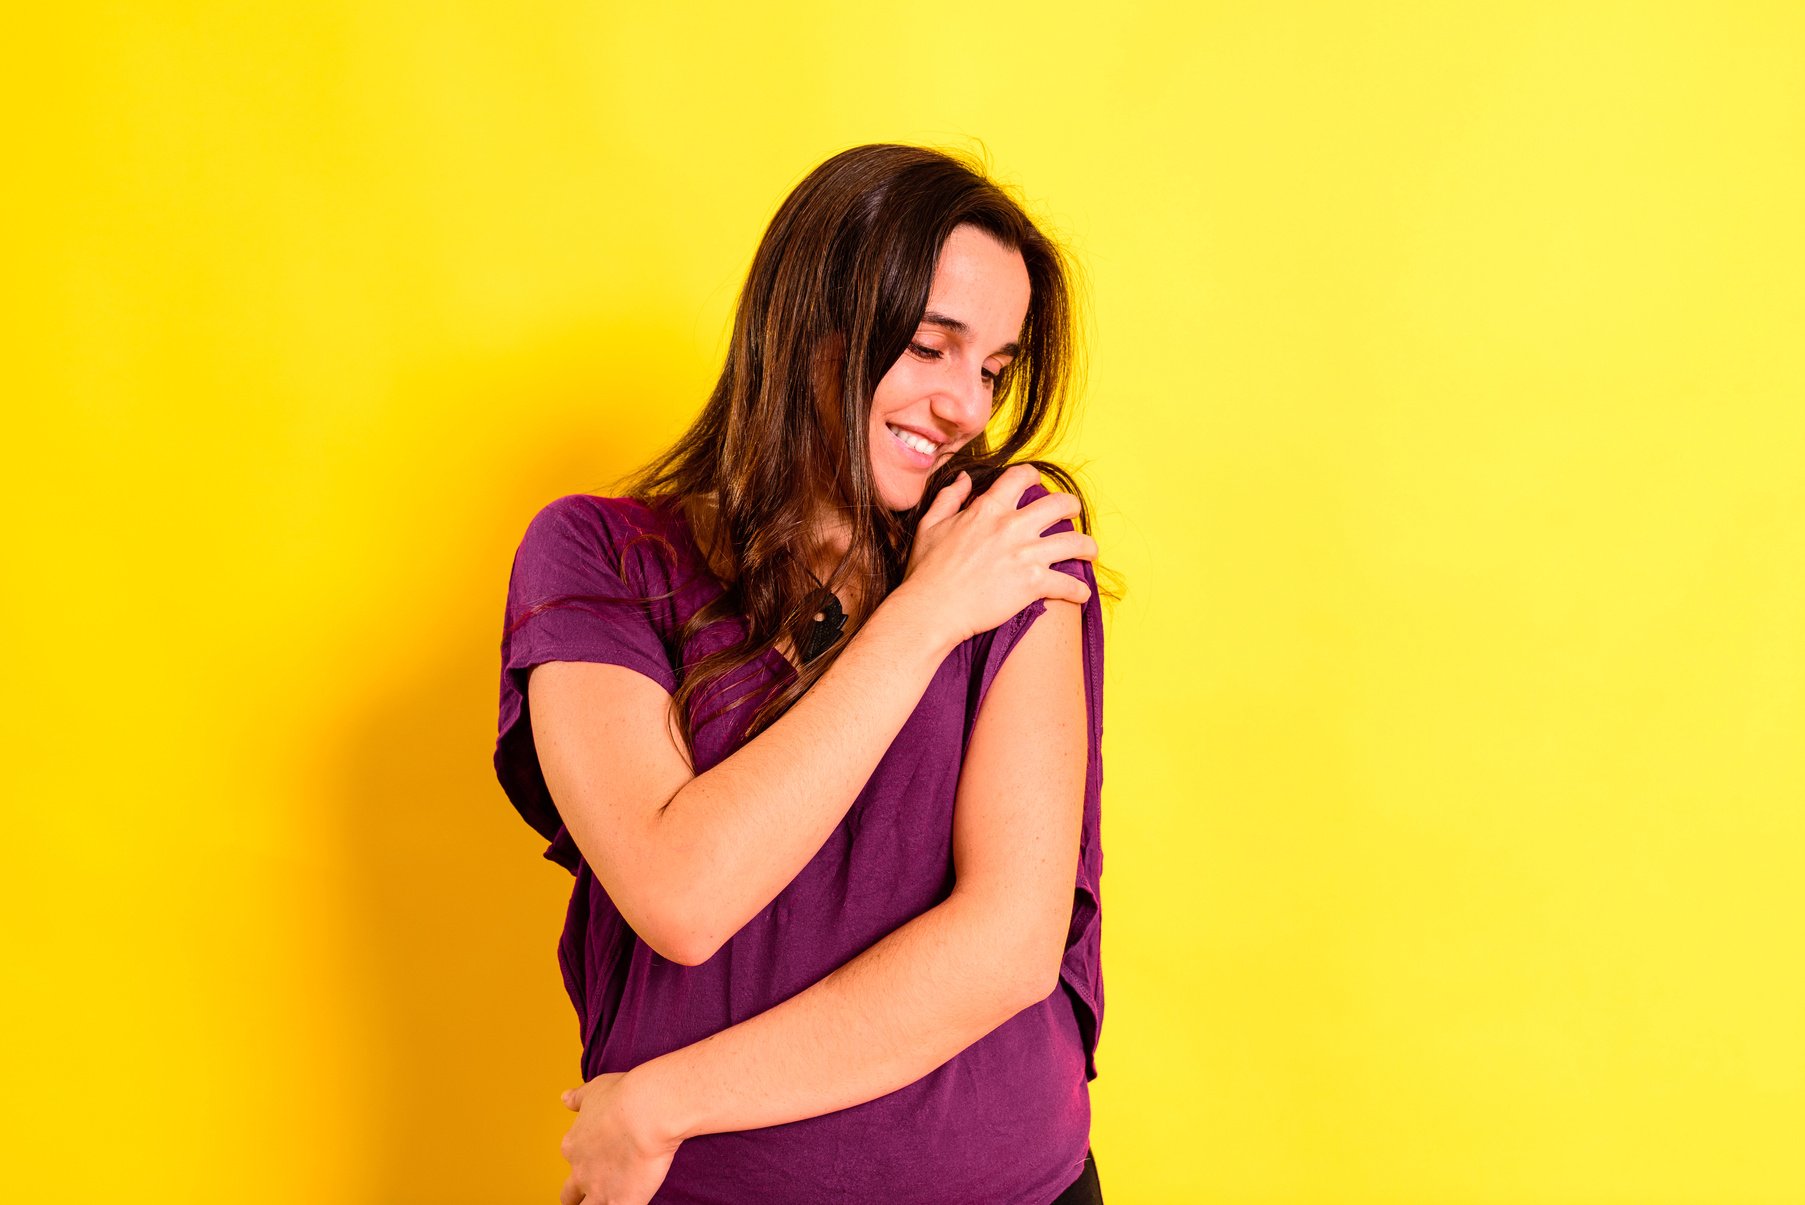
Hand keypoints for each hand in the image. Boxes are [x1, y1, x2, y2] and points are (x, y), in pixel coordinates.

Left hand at [557, 1071, 681, 1204]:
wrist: (647, 1111)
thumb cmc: (624, 1095)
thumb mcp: (595, 1090)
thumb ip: (578, 1098)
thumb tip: (565, 1098)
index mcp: (573, 1145)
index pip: (572, 1160)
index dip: (586, 1161)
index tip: (603, 1156)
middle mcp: (580, 1171)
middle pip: (569, 1196)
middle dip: (578, 1196)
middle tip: (597, 1190)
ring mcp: (598, 1190)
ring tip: (611, 1201)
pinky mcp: (619, 1204)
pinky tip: (631, 1202)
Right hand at [899, 462, 1097, 646]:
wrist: (931, 609)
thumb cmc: (926, 571)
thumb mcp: (929, 525)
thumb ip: (949, 497)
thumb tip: (965, 479)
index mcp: (988, 509)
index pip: (1021, 477)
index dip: (1034, 477)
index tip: (1038, 484)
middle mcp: (1012, 527)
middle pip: (1061, 504)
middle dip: (1073, 507)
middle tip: (1073, 515)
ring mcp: (1026, 555)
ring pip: (1075, 542)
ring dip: (1087, 547)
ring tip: (1089, 553)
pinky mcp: (1033, 584)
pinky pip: (1069, 584)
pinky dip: (1079, 591)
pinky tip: (1081, 595)